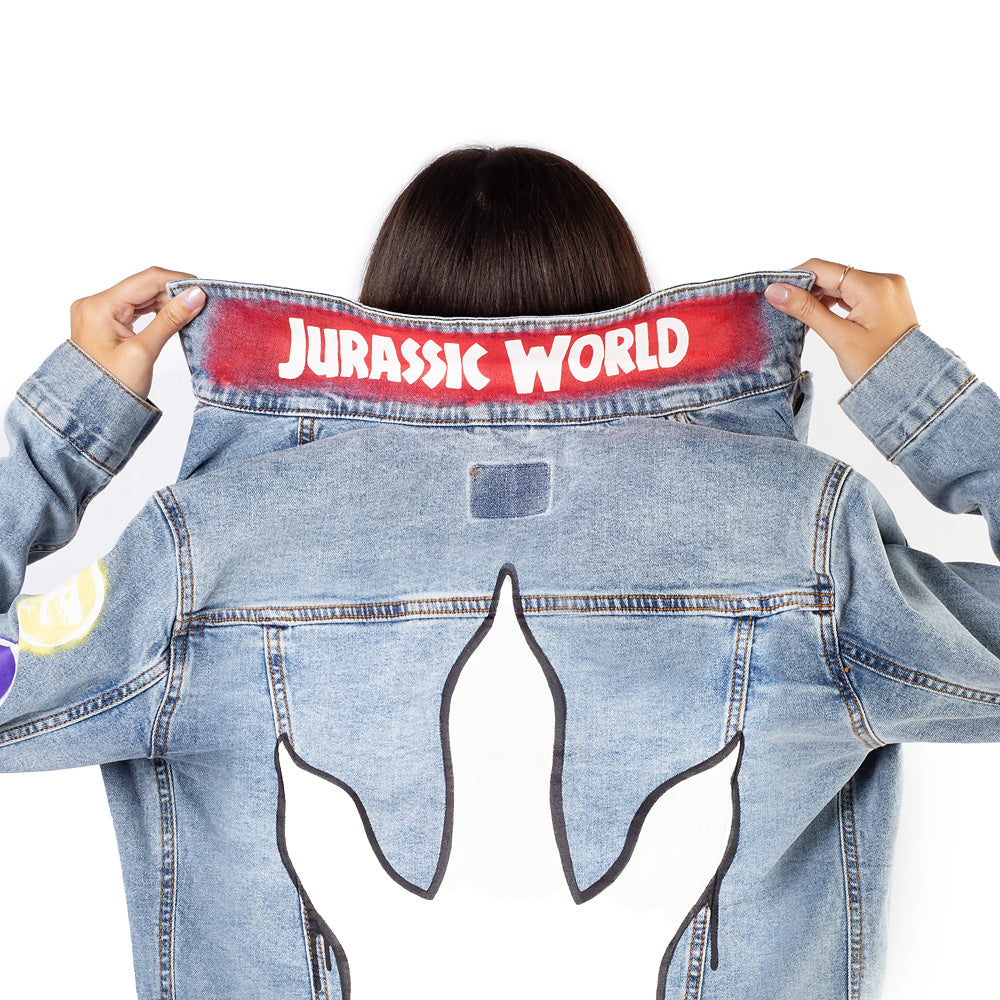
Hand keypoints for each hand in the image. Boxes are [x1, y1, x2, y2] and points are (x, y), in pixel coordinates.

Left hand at [70, 266, 206, 398]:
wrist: (92, 414)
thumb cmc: (111, 389)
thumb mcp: (144, 352)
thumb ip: (170, 319)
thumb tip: (195, 295)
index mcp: (99, 307)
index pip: (146, 279)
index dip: (178, 281)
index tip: (203, 290)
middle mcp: (94, 304)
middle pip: (143, 286)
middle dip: (174, 293)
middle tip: (202, 304)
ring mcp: (98, 313)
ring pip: (141, 297)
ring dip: (166, 302)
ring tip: (191, 312)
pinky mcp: (104, 323)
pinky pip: (135, 309)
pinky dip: (155, 311)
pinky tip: (173, 317)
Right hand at [764, 259, 918, 383]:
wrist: (910, 385)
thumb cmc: (877, 366)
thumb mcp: (838, 338)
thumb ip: (806, 310)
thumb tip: (775, 290)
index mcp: (874, 286)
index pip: (822, 269)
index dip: (794, 278)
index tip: (774, 292)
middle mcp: (884, 280)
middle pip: (832, 275)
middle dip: (806, 290)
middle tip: (785, 310)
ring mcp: (887, 288)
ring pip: (841, 284)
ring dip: (819, 297)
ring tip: (804, 319)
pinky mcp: (886, 298)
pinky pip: (853, 293)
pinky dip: (834, 303)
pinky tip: (821, 318)